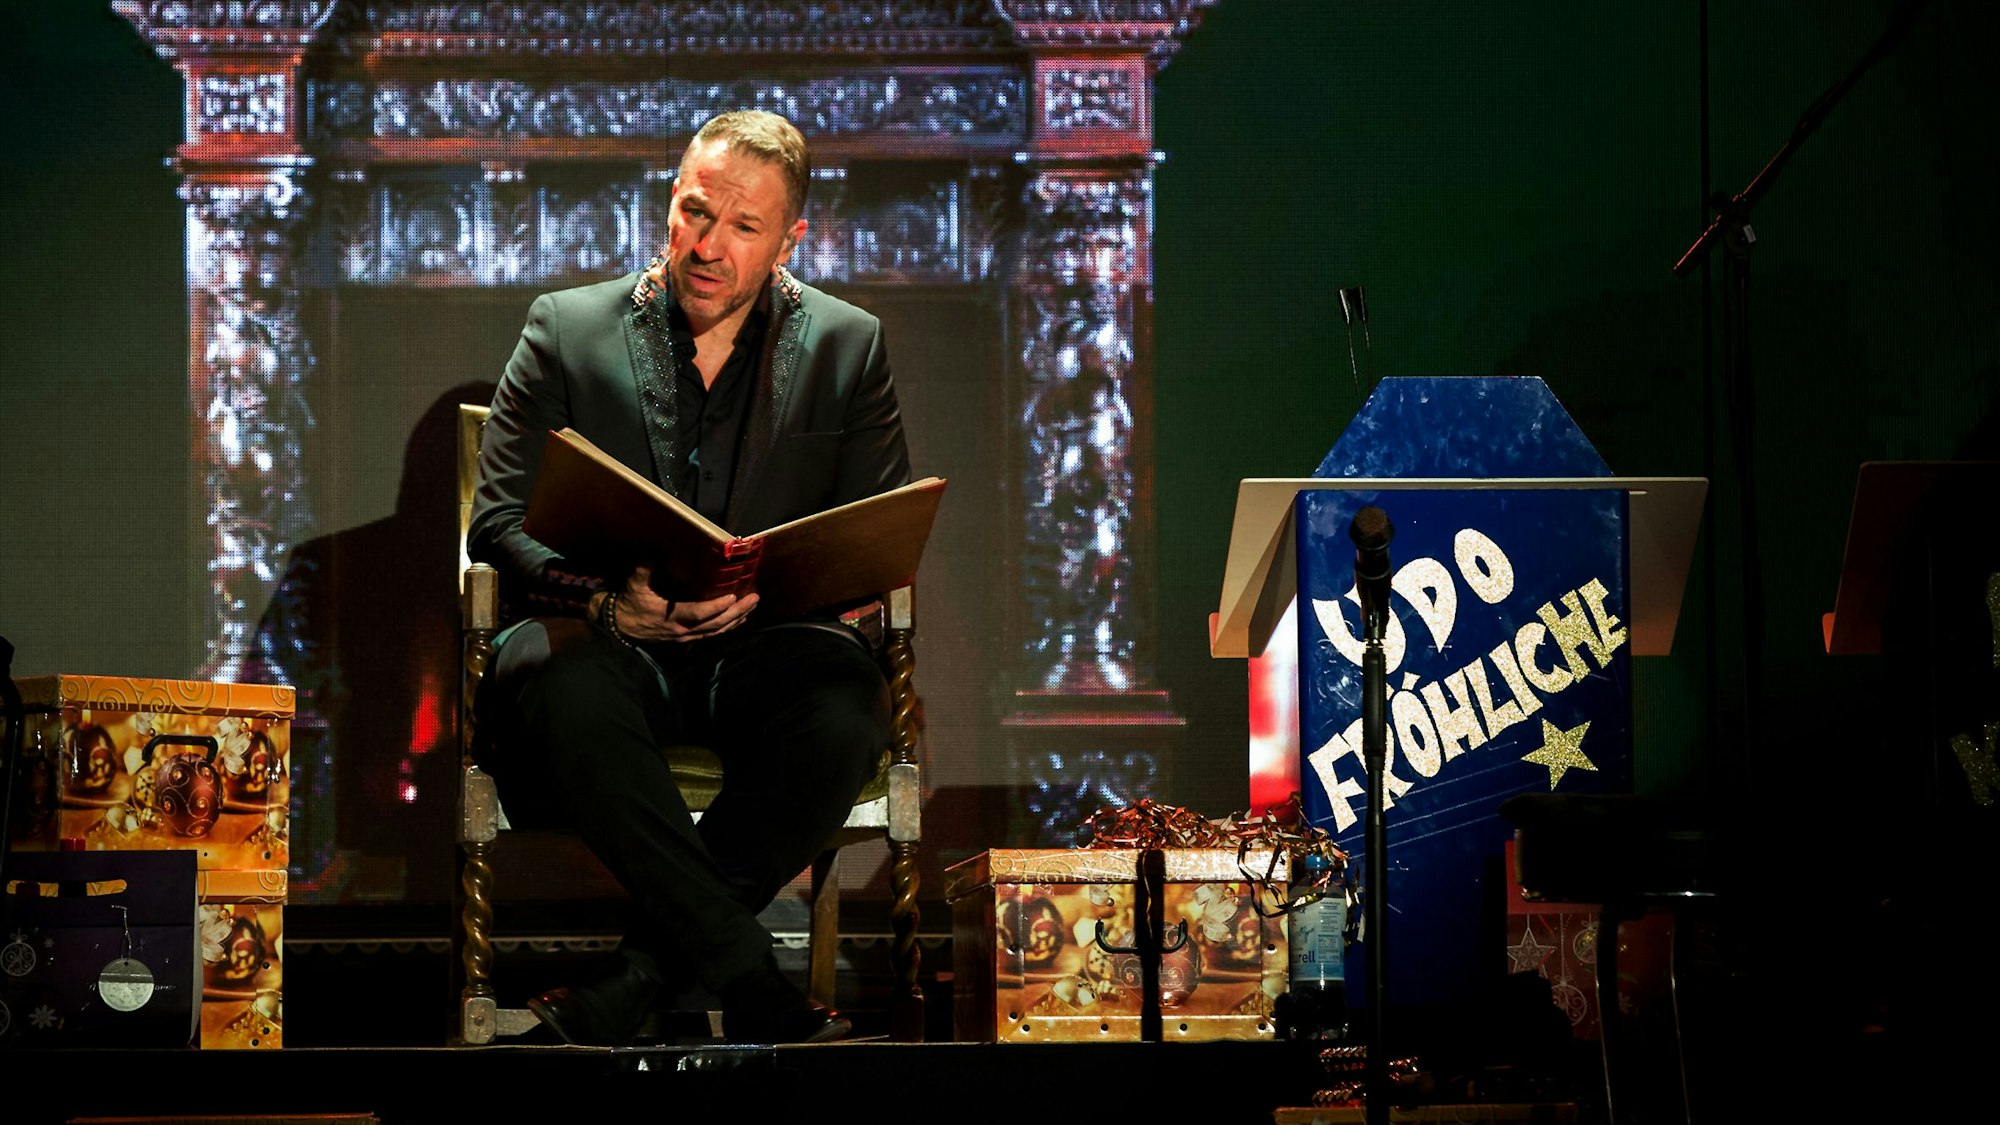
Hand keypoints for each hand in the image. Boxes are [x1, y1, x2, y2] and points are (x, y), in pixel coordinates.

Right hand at [610, 565, 757, 642]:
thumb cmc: (630, 605)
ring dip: (737, 619)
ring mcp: (687, 637)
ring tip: (752, 606)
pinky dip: (728, 627)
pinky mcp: (688, 639)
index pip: (699, 614)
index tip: (733, 596)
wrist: (621, 627)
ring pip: (717, 632)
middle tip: (754, 598)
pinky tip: (740, 619)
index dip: (716, 606)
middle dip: (737, 612)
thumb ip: (645, 570)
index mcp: (672, 618)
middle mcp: (683, 631)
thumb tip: (654, 552)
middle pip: (716, 624)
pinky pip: (712, 635)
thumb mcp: (634, 586)